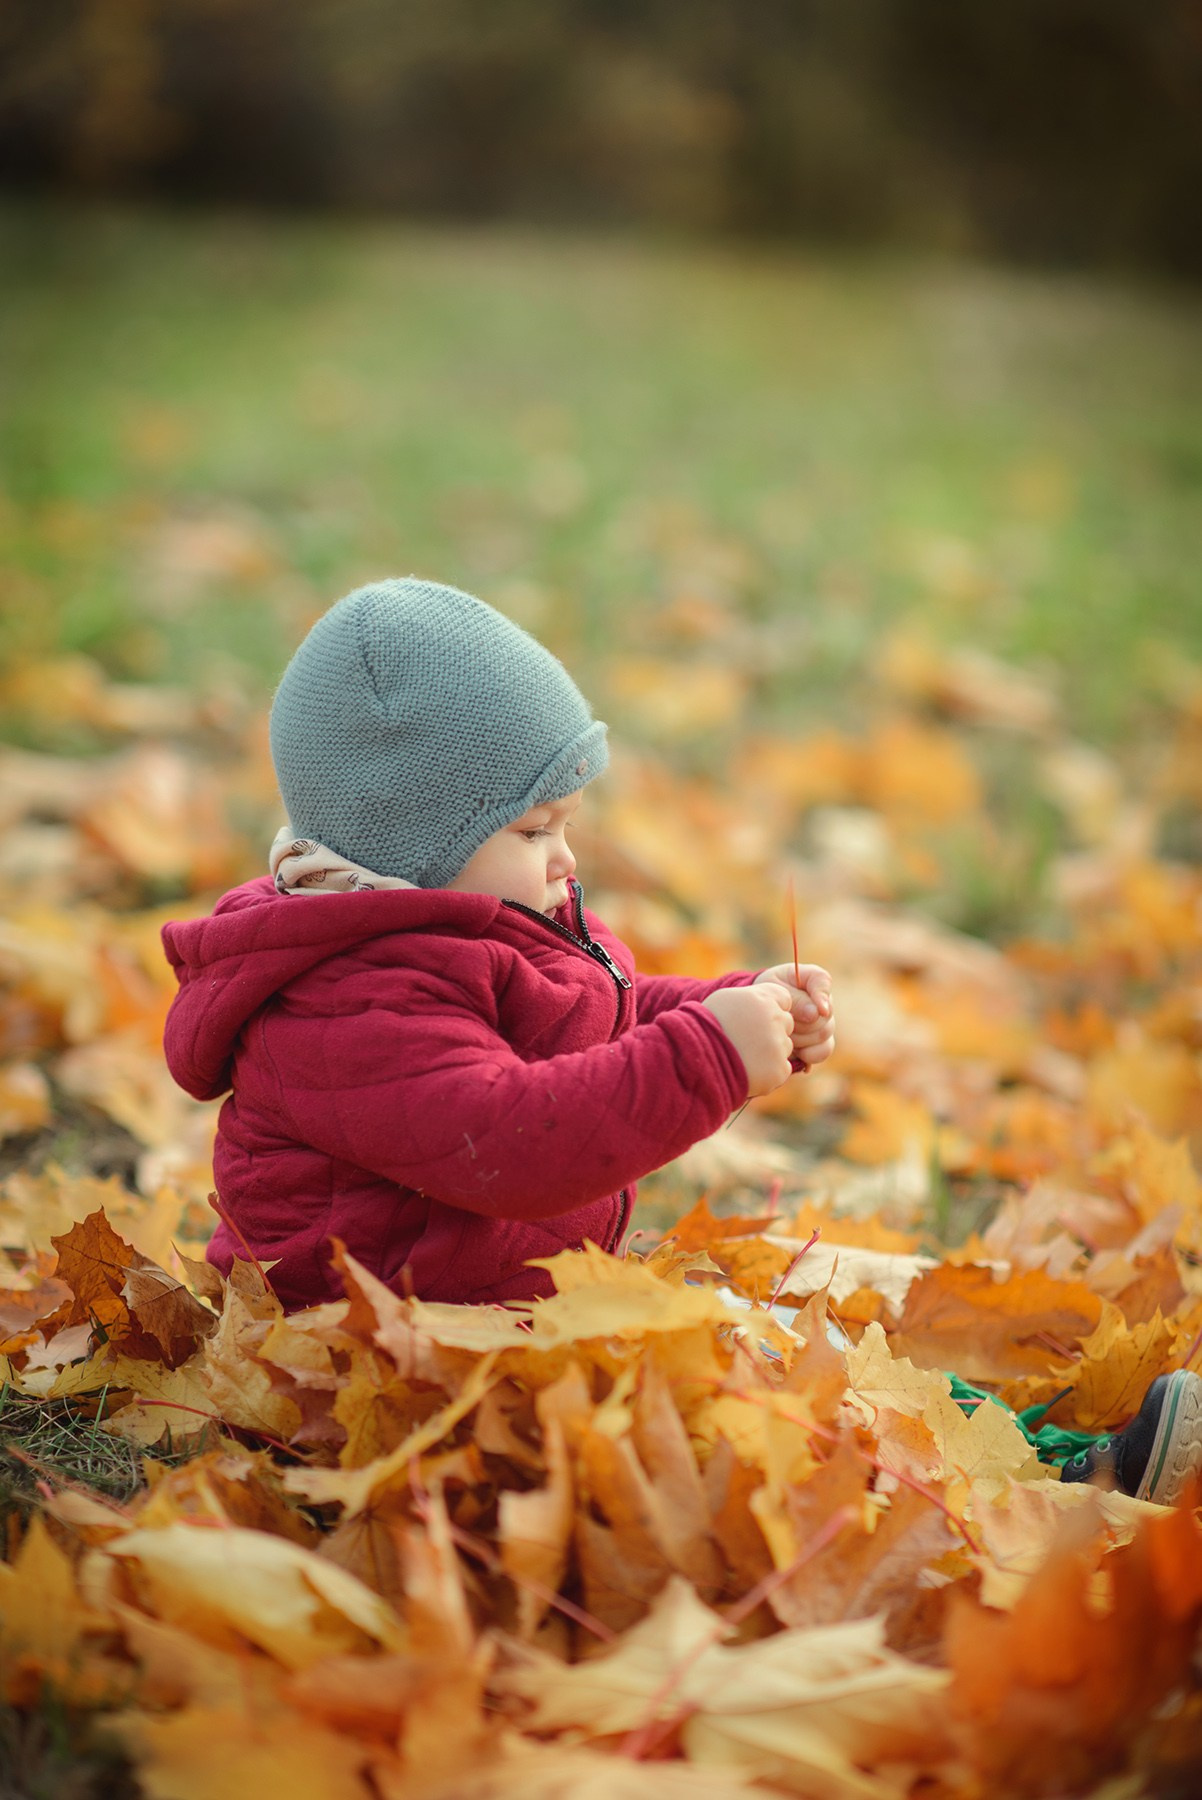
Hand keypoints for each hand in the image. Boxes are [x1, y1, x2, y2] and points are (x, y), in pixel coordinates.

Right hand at [701, 981, 793, 1097]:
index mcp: (761, 998)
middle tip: (749, 1040)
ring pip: (785, 1047)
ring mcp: (778, 1046)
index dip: (772, 1008)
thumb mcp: (726, 1000)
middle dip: (773, 1031)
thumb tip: (766, 1002)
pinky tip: (750, 1070)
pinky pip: (782, 1068)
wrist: (695, 1061)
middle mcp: (774, 1019)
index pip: (784, 998)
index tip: (758, 1017)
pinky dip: (770, 1071)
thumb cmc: (706, 1027)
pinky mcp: (778, 1069)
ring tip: (745, 1056)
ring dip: (772, 1052)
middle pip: (787, 1023)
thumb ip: (751, 998)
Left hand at [754, 962, 834, 1068]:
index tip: (820, 1009)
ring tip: (780, 1034)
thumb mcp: (771, 991)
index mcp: (810, 979)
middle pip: (824, 1016)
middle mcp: (822, 1000)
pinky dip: (807, 1054)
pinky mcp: (820, 1043)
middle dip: (799, 1023)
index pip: (823, 981)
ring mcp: (824, 1022)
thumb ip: (792, 999)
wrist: (756, 1016)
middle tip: (779, 1023)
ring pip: (823, 1035)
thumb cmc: (764, 997)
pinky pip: (823, 1051)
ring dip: (799, 1038)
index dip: (822, 995)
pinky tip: (793, 1050)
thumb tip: (815, 1013)